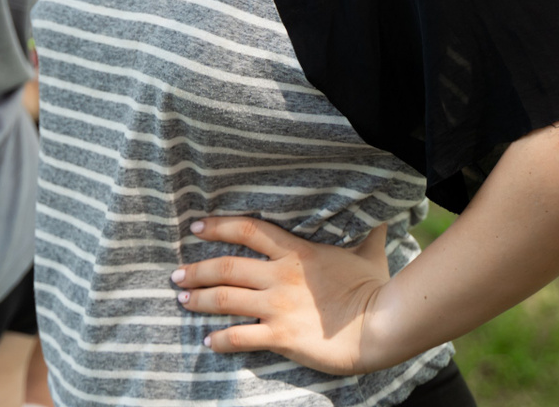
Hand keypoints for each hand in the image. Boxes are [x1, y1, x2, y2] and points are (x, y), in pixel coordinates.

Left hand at [175, 217, 394, 375]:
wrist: (380, 325)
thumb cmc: (375, 287)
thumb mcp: (369, 253)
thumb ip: (367, 235)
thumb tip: (382, 217)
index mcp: (296, 252)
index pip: (249, 230)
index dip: (219, 226)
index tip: (196, 227)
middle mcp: (280, 276)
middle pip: (226, 267)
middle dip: (197, 270)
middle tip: (176, 275)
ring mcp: (278, 307)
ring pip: (226, 299)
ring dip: (199, 300)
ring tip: (181, 301)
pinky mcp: (281, 337)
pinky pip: (240, 337)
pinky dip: (220, 339)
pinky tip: (208, 342)